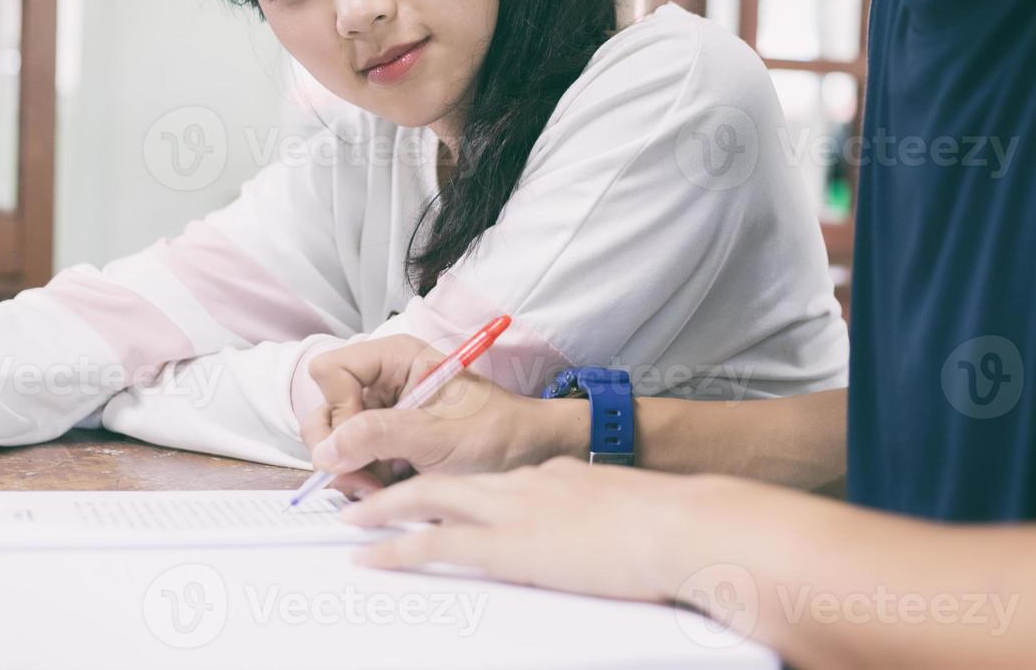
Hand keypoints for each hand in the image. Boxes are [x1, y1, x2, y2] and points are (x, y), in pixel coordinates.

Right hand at [298, 335, 586, 496]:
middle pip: (324, 408)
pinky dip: (362, 479)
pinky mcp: (385, 443)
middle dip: (337, 449)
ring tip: (383, 485)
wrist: (530, 456)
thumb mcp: (437, 436)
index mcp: (395, 359)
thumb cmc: (497, 434)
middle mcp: (382, 382)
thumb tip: (326, 450)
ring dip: (349, 469)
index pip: (330, 371)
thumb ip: (379, 436)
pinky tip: (389, 487)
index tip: (361, 439)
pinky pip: (350, 460)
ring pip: (332, 440)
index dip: (338, 408)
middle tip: (364, 478)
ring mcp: (382, 413)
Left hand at [340, 458, 742, 603]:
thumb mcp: (630, 517)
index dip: (460, 489)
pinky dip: (394, 549)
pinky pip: (434, 543)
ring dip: (385, 510)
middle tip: (368, 499)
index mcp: (555, 478)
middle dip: (402, 487)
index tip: (443, 498)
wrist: (682, 526)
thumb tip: (610, 538)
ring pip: (429, 500)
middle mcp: (526, 485)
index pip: (494, 482)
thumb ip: (605, 522)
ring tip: (353, 522)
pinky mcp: (507, 545)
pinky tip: (370, 557)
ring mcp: (514, 511)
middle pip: (447, 481)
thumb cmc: (673, 528)